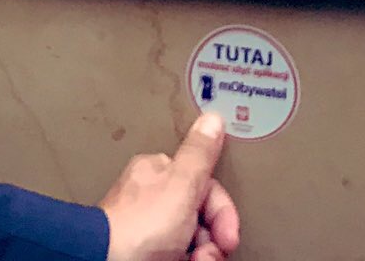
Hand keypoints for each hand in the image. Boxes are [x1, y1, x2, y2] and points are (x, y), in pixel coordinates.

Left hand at [100, 113, 240, 260]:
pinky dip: (186, 260)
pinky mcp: (145, 251)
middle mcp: (151, 199)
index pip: (206, 187)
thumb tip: (212, 119)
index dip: (222, 212)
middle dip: (213, 237)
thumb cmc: (137, 228)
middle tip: (209, 253)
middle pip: (200, 216)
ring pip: (190, 239)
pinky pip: (176, 254)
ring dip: (202, 254)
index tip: (228, 234)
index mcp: (158, 173)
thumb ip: (198, 153)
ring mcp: (147, 229)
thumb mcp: (180, 184)